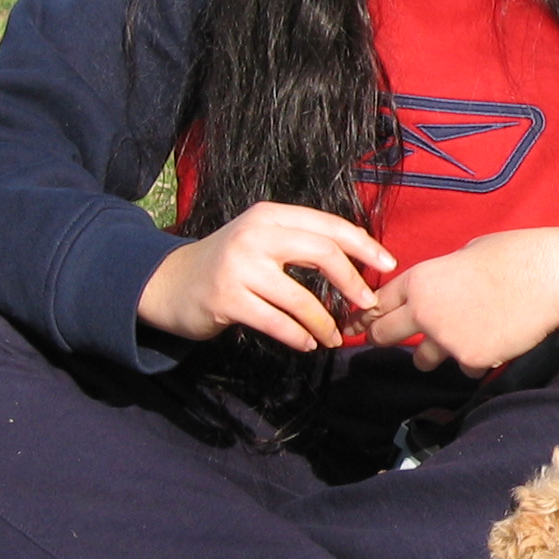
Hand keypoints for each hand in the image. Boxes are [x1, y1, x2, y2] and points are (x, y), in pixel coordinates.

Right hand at [137, 202, 393, 351]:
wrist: (170, 282)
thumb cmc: (231, 263)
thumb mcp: (264, 239)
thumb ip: (304, 241)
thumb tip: (362, 257)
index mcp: (270, 215)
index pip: (329, 226)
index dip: (364, 245)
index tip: (388, 265)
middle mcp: (255, 235)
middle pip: (322, 253)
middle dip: (353, 281)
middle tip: (368, 304)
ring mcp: (239, 268)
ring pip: (301, 298)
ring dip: (324, 323)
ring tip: (333, 336)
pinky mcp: (227, 300)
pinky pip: (278, 323)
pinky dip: (299, 337)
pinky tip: (308, 343)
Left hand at [365, 221, 558, 372]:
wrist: (551, 278)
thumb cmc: (515, 255)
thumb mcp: (466, 253)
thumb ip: (443, 275)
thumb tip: (439, 288)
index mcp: (420, 279)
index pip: (378, 302)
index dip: (371, 312)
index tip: (368, 321)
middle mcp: (424, 311)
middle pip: (382, 336)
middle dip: (384, 338)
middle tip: (393, 340)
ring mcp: (446, 339)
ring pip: (423, 359)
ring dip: (434, 354)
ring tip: (460, 339)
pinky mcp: (471, 359)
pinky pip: (464, 367)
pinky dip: (476, 360)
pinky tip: (496, 341)